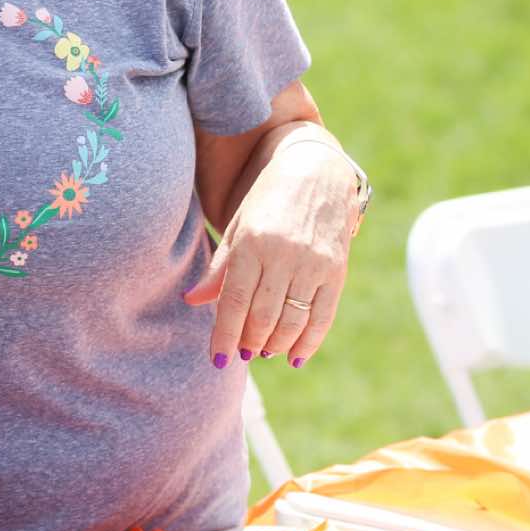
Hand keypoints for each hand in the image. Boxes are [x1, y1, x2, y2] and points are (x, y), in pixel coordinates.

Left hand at [183, 140, 354, 366]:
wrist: (317, 171)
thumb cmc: (267, 200)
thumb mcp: (238, 226)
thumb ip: (218, 267)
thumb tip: (192, 301)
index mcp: (252, 242)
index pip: (234, 300)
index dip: (225, 335)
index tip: (218, 359)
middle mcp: (283, 254)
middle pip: (262, 315)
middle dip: (250, 342)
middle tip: (243, 352)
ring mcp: (313, 263)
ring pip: (292, 320)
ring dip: (275, 344)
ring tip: (263, 350)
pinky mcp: (337, 270)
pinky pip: (323, 316)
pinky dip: (308, 342)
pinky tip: (295, 356)